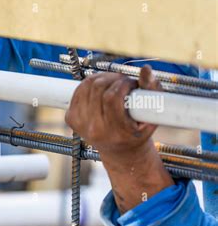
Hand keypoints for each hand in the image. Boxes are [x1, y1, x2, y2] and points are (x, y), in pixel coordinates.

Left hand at [65, 66, 172, 212]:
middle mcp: (93, 130)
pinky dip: (86, 86)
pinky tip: (97, 90)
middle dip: (111, 79)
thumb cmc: (138, 136)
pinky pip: (75, 94)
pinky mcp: (72, 120)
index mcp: (114, 131)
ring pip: (84, 88)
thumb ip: (152, 95)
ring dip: (99, 80)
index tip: (130, 85)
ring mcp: (80, 126)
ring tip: (112, 84)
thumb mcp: (151, 120)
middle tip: (122, 82)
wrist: (120, 154)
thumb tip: (146, 71)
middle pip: (96, 89)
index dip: (120, 85)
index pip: (110, 98)